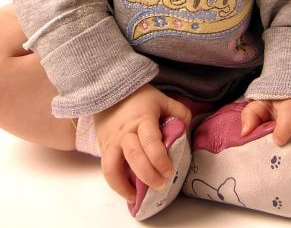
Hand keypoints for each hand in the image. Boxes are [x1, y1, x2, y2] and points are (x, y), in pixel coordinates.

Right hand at [94, 84, 192, 202]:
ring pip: (113, 168)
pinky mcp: (103, 149)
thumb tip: (186, 131)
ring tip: (140, 196)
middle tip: (161, 185)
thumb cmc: (139, 98)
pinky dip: (117, 185)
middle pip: (134, 157)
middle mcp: (125, 132)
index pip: (150, 141)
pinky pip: (107, 171)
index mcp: (142, 118)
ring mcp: (111, 142)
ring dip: (126, 186)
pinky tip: (130, 193)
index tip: (169, 172)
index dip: (160, 159)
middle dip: (149, 175)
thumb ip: (179, 113)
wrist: (108, 92)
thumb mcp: (162, 99)